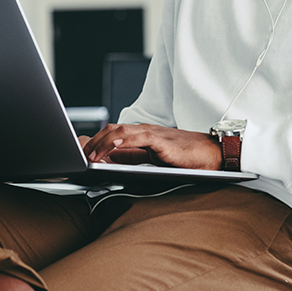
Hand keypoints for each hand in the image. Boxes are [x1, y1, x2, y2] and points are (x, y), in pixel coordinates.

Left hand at [81, 123, 222, 169]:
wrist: (213, 155)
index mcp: (142, 135)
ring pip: (120, 132)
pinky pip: (138, 137)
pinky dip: (121, 141)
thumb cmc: (187, 158)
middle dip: (92, 143)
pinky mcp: (162, 141)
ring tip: (89, 156)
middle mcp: (145, 131)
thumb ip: (133, 156)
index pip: (112, 133)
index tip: (80, 153)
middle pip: (111, 130)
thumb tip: (110, 159)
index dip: (94, 142)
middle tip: (79, 157)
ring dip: (101, 143)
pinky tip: (111, 148)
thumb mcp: (154, 158)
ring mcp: (153, 134)